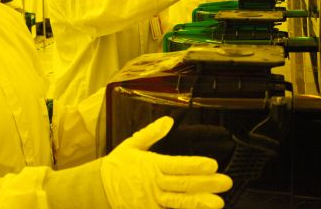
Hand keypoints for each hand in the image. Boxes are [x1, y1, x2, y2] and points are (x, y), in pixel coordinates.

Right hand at [101, 116, 232, 208]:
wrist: (95, 190)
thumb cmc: (117, 167)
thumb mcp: (132, 145)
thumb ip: (151, 133)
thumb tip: (168, 120)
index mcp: (151, 166)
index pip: (177, 165)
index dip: (195, 165)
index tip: (212, 165)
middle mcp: (153, 185)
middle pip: (183, 185)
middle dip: (206, 184)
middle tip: (225, 183)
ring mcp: (150, 202)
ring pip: (178, 203)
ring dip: (198, 203)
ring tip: (217, 203)